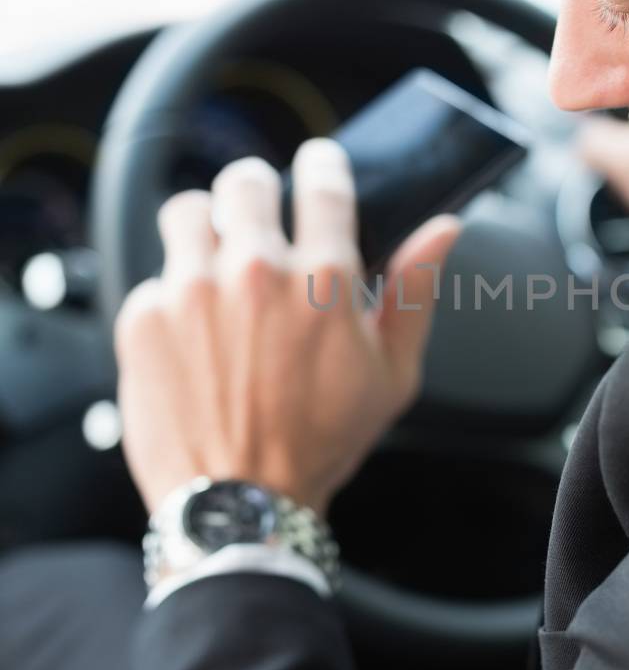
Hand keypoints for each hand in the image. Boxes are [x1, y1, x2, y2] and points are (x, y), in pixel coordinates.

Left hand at [114, 139, 461, 516]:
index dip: (322, 163)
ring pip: (187, 211)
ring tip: (215, 259)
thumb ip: (415, 293)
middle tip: (260, 215)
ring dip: (205, 226)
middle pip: (246, 181)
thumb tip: (443, 231)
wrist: (240, 507)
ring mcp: (191, 291)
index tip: (319, 162)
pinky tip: (192, 332)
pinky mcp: (144, 317)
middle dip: (257, 192)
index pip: (322, 182)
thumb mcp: (392, 375)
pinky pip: (155, 277)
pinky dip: (173, 295)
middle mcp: (254, 273)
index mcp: (323, 281)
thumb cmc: (321, 444)